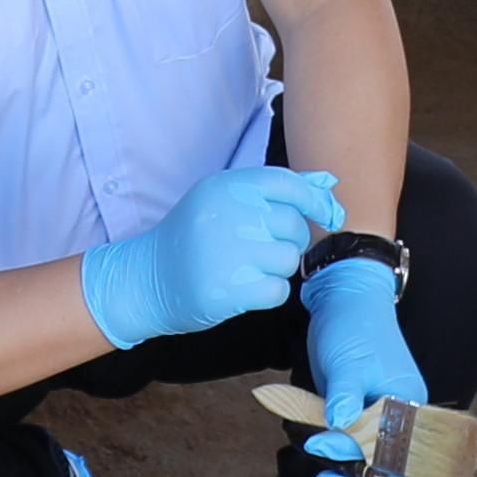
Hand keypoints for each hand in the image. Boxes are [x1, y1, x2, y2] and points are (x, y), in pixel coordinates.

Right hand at [78, 161, 339, 352]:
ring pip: (289, 259)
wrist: (146, 278)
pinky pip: (278, 290)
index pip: (288, 184)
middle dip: (291, 240)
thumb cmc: (194, 237)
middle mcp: (227, 214)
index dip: (316, 200)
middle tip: (266, 248)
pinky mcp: (228, 290)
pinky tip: (247, 288)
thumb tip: (329, 183)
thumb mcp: (224, 201)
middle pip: (294, 224)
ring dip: (278, 268)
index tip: (329, 215)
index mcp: (226, 187)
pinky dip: (269, 293)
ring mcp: (227, 253)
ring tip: (249, 268)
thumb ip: (275, 190)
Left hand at [295, 245, 431, 476]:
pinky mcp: (353, 412)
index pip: (405, 455)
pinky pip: (349, 447)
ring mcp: (374, 416)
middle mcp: (397, 416)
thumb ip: (346, 395)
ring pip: (365, 461)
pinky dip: (335, 461)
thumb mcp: (349, 361)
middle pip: (388, 466)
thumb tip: (339, 426)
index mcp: (408, 404)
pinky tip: (317, 472)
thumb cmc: (353, 327)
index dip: (380, 475)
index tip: (346, 476)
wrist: (341, 300)